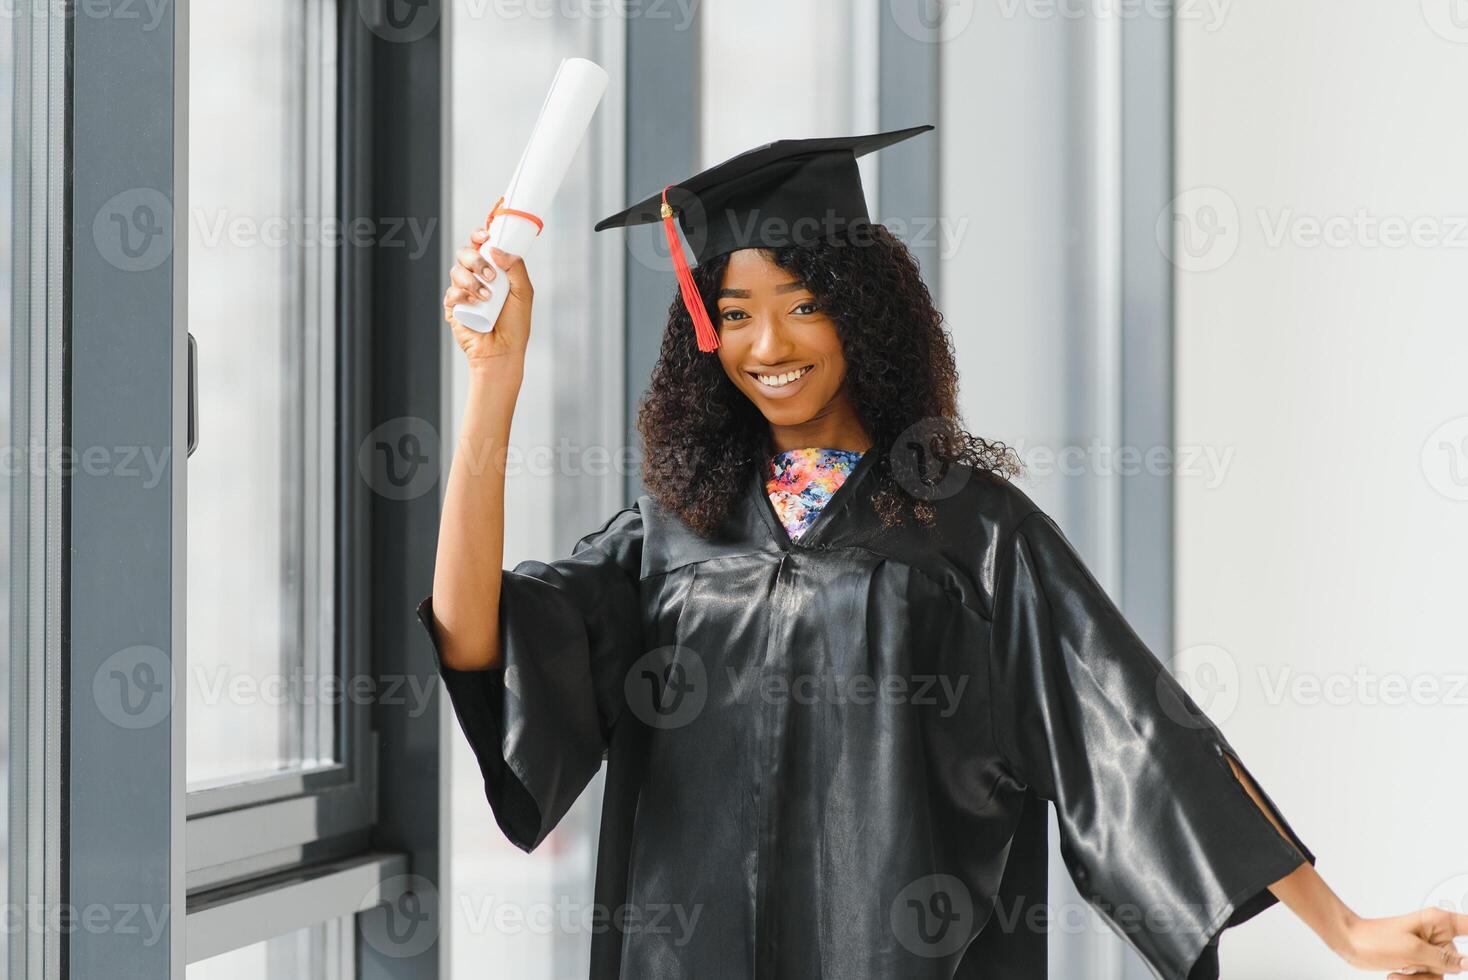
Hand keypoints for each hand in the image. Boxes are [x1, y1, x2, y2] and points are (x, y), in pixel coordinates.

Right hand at [442, 226, 533, 364]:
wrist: (503, 350)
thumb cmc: (515, 324)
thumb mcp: (524, 292)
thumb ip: (516, 267)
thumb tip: (495, 250)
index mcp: (491, 270)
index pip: (480, 245)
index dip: (479, 236)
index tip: (486, 236)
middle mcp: (475, 277)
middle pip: (465, 254)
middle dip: (476, 260)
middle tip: (492, 276)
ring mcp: (462, 291)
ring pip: (456, 271)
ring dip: (472, 281)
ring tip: (487, 297)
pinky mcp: (453, 307)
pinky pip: (451, 292)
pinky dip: (462, 295)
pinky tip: (473, 304)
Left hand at [1338, 907, 1466, 977]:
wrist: (1351, 945)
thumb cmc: (1374, 938)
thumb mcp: (1412, 950)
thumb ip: (1443, 959)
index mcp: (1438, 922)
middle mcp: (1436, 935)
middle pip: (1456, 961)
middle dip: (1433, 969)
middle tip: (1413, 965)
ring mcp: (1428, 949)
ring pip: (1441, 973)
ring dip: (1420, 978)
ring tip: (1401, 971)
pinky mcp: (1420, 961)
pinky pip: (1428, 977)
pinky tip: (1397, 974)